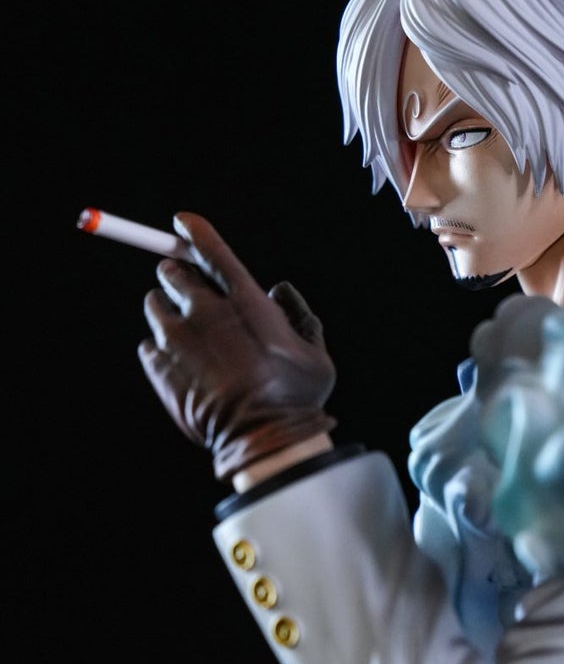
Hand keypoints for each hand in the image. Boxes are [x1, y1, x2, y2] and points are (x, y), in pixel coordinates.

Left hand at [138, 212, 336, 481]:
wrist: (264, 440)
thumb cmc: (296, 398)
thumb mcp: (316, 354)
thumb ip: (300, 315)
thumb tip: (278, 290)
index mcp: (247, 302)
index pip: (210, 250)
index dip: (194, 231)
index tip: (182, 223)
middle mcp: (207, 312)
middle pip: (173, 272)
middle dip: (178, 275)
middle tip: (187, 290)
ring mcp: (178, 339)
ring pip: (154, 304)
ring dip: (165, 310)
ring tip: (185, 334)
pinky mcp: (159, 365)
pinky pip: (148, 344)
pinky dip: (160, 349)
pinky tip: (182, 366)